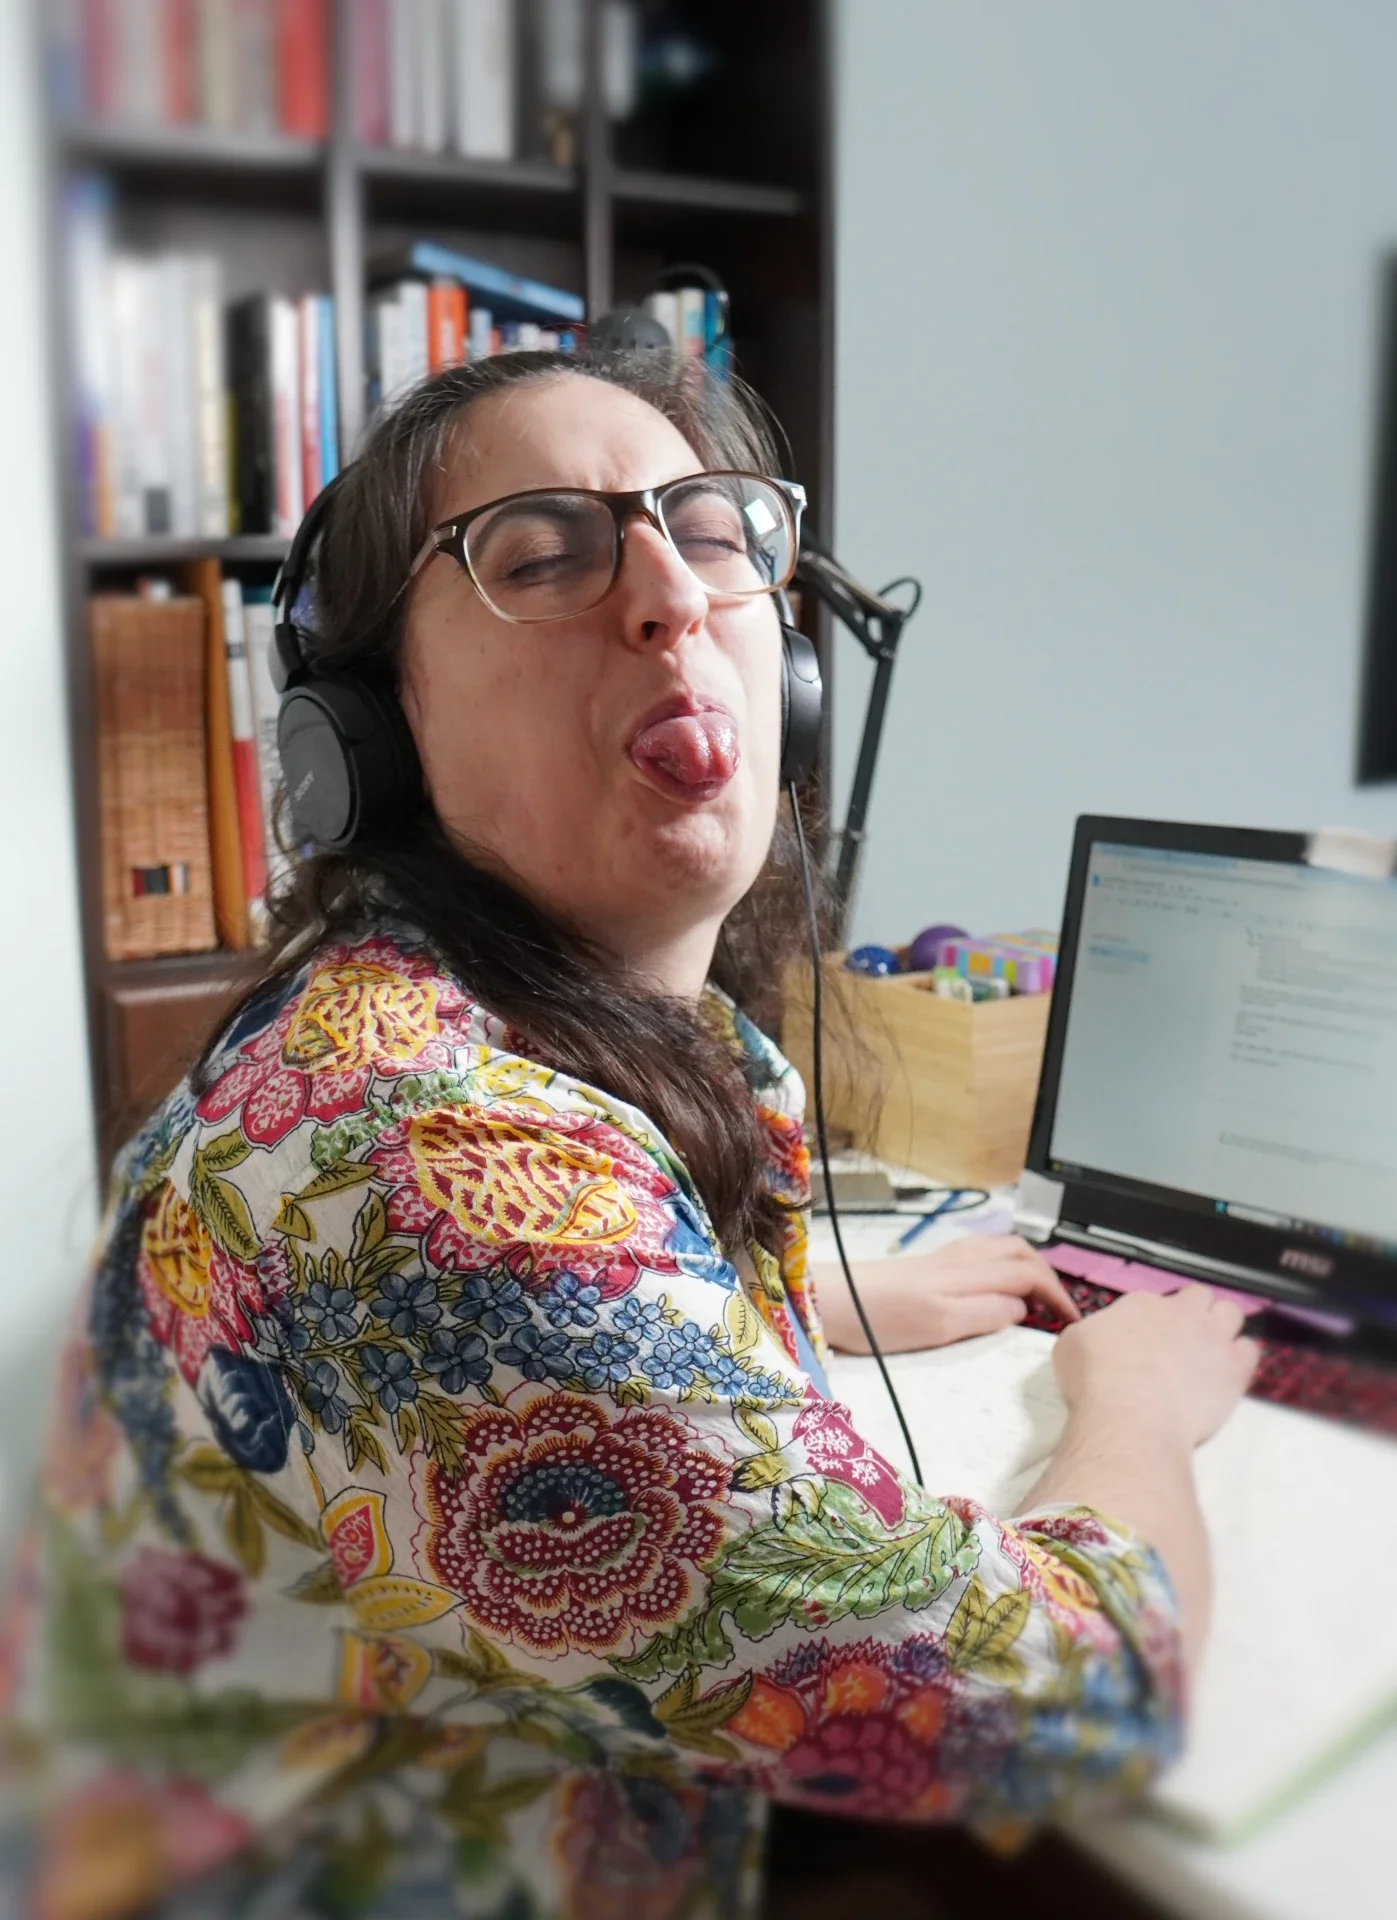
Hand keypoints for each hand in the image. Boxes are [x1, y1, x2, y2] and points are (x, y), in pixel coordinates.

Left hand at [815, 1234, 1082, 1353]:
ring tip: (1036, 1295)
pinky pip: (981, 1253)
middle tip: (1059, 1307)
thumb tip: (1024, 1307)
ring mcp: (944, 1257)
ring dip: (1027, 1265)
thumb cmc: (882, 1319)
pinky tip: (995, 1283)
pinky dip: (1003, 1263)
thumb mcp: (941, 1326)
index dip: (1058, 1296)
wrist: (833, 1300)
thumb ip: (986, 1313)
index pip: (1030, 1274)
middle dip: (1048, 1274)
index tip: (1073, 1322)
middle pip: (1020, 1251)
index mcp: (969, 1274)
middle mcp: (961, 1258)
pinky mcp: (928, 1264)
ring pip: (1001, 1248)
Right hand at [1053, 1285, 1258, 1449]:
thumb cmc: (1094, 1383)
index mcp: (1141, 1305)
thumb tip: (1098, 1339)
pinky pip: (1249, 1350)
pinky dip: (1240, 1359)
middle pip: (1199, 1297)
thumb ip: (1092, 1334)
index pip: (1155, 1302)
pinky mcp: (1235, 1369)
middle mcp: (1181, 1312)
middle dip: (1194, 1313)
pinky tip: (1226, 1375)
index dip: (1153, 1322)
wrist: (1129, 1417)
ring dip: (1221, 1328)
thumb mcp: (1071, 1347)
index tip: (1147, 1343)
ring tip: (1210, 1353)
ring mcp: (1212, 1338)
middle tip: (1182, 1341)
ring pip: (1231, 1313)